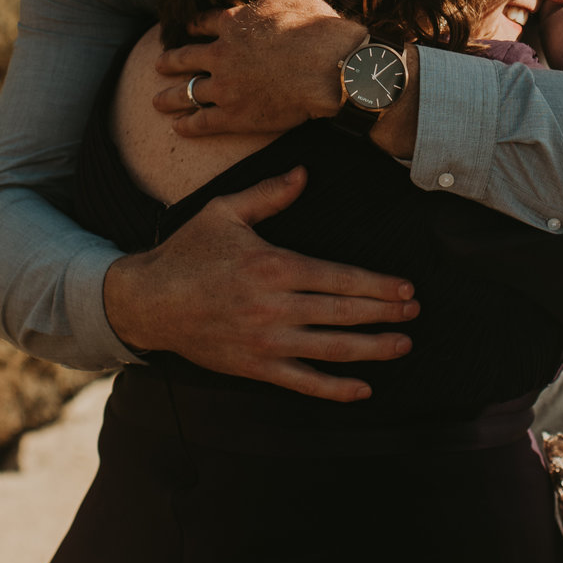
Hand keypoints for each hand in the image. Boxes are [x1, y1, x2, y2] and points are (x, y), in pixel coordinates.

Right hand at [99, 167, 418, 401]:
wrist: (148, 301)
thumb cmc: (188, 252)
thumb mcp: (225, 212)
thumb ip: (269, 195)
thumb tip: (304, 174)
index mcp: (274, 266)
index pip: (340, 278)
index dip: (378, 286)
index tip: (406, 288)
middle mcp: (276, 307)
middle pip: (344, 313)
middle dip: (385, 313)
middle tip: (415, 312)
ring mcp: (267, 341)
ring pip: (332, 349)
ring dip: (373, 349)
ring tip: (402, 345)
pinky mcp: (255, 367)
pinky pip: (304, 383)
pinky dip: (336, 389)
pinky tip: (363, 389)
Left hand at [153, 0, 368, 136]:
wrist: (328, 67)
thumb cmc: (318, 29)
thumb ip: (272, 1)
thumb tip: (270, 1)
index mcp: (235, 23)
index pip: (204, 23)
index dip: (193, 26)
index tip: (186, 29)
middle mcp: (221, 54)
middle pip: (186, 57)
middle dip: (170, 61)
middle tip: (159, 64)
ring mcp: (224, 86)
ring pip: (187, 92)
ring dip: (169, 97)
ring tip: (157, 101)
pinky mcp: (234, 116)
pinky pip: (202, 122)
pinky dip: (188, 126)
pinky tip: (178, 128)